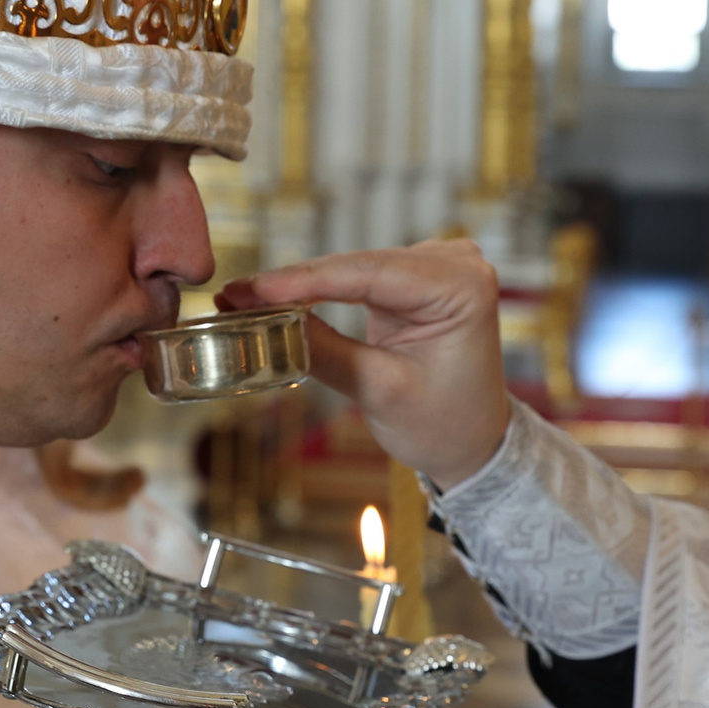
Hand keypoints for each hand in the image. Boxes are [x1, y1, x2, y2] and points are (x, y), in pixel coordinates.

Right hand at [219, 241, 511, 482]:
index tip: (251, 288)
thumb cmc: (442, 424)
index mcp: (464, 287)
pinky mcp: (422, 277)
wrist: (474, 443)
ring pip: (356, 267)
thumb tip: (261, 318)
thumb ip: (322, 349)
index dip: (305, 279)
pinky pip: (364, 275)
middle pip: (360, 265)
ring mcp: (442, 266)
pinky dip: (325, 288)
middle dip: (296, 281)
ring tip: (246, 297)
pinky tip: (282, 295)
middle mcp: (458, 264)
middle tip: (233, 294)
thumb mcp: (378, 390)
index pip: (371, 274)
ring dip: (305, 283)